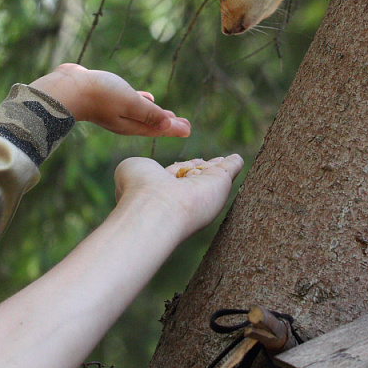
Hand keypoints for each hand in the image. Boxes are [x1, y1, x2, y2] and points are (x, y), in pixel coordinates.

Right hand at [29, 63, 190, 137]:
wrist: (67, 88)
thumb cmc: (100, 94)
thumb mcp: (130, 103)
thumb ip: (149, 113)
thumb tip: (169, 124)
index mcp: (131, 124)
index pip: (158, 128)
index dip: (174, 128)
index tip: (189, 129)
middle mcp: (123, 121)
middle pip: (151, 123)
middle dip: (168, 124)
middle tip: (185, 125)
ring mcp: (114, 111)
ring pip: (141, 114)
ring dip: (156, 114)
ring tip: (169, 115)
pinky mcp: (107, 98)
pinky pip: (130, 103)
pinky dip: (142, 102)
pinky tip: (148, 97)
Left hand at [114, 155, 243, 239]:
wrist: (157, 209)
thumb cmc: (137, 190)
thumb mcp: (130, 169)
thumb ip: (138, 166)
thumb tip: (145, 168)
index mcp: (161, 189)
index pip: (174, 177)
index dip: (182, 168)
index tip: (189, 163)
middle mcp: (183, 192)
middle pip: (196, 177)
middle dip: (203, 169)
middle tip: (211, 162)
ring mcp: (203, 188)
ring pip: (212, 175)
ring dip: (220, 167)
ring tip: (227, 160)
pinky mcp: (221, 182)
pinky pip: (230, 169)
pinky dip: (234, 163)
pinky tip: (238, 159)